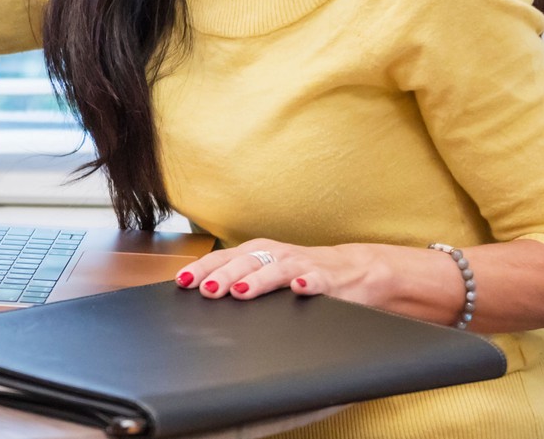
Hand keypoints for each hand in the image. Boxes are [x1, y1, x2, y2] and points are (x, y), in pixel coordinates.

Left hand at [173, 237, 462, 323]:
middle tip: (207, 290)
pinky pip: (319, 280)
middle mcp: (277, 254)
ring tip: (240, 291)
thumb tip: (199, 292)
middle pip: (244, 262)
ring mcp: (304, 264)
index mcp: (259, 252)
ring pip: (275, 268)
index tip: (182, 283)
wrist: (361, 270)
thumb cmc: (305, 274)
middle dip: (223, 275)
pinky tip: (300, 289)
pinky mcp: (331, 278)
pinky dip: (309, 283)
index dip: (202, 270)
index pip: (223, 259)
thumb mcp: (268, 272)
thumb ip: (240, 278)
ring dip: (257, 279)